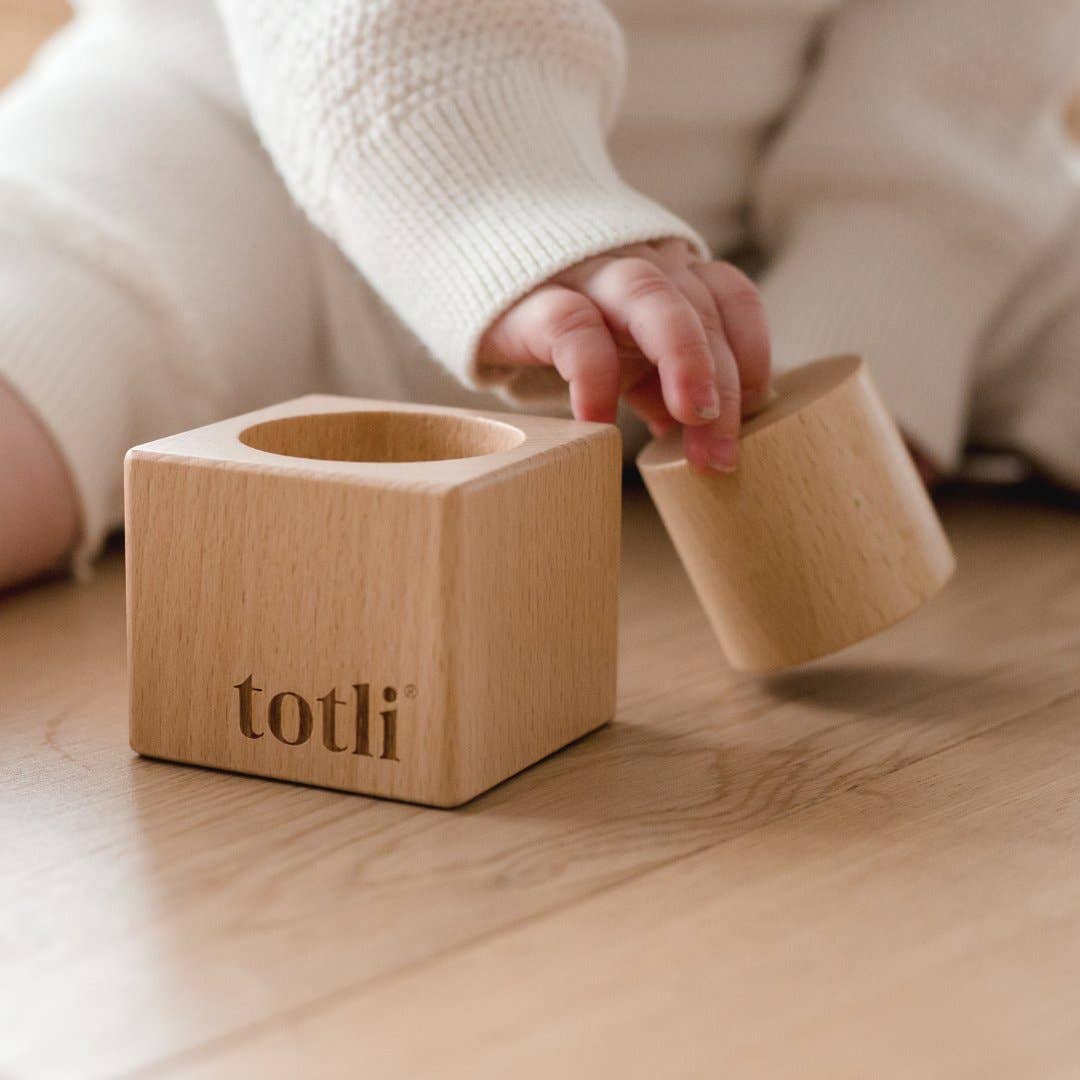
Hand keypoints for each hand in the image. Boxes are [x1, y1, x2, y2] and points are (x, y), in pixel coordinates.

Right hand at [478, 239, 770, 471]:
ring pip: (650, 296)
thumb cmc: (561, 322)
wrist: (472, 269)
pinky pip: (572, 327)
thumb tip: (699, 437)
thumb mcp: (622, 351)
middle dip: (721, 385)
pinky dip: (593, 376)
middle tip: (721, 455)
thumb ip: (660, 381)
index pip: (732, 300)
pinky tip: (597, 424)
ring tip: (686, 422)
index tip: (756, 414)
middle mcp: (639, 264)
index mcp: (669, 275)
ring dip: (681, 358)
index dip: (753, 354)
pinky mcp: (532, 298)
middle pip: (701, 310)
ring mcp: (587, 274)